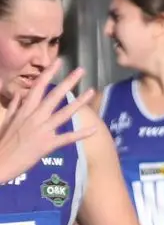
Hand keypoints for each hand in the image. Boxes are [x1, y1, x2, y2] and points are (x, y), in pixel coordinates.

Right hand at [0, 63, 96, 180]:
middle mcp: (35, 117)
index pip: (38, 87)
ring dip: (79, 102)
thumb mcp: (6, 121)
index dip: (49, 73)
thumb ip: (14, 106)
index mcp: (25, 110)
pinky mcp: (48, 144)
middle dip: (68, 82)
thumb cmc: (3, 142)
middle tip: (81, 70)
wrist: (0, 162)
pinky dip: (81, 134)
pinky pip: (67, 138)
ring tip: (92, 91)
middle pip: (53, 96)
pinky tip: (94, 129)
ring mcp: (42, 130)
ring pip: (63, 113)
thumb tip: (19, 94)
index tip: (59, 62)